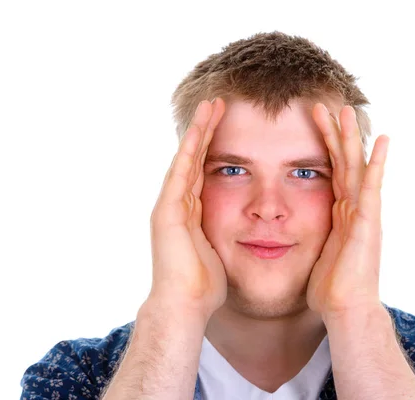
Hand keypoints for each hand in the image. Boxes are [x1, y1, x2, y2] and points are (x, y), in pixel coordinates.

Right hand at [145, 98, 226, 323]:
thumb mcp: (219, 251)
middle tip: (217, 103)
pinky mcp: (168, 212)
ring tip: (210, 105)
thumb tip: (246, 229)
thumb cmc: (203, 286)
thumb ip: (225, 233)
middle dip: (205, 131)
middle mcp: (177, 204)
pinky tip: (201, 128)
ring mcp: (170, 206)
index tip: (226, 124)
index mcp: (190, 212)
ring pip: (187, 159)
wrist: (183, 306)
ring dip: (198, 131)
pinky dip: (191, 149)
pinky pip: (182, 173)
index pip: (203, 171)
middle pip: (193, 159)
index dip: (213, 146)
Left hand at [306, 104, 388, 318]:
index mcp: (339, 216)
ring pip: (355, 168)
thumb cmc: (330, 289)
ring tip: (348, 110)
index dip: (323, 148)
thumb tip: (290, 234)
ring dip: (351, 139)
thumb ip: (310, 237)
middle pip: (342, 163)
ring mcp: (363, 214)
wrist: (346, 310)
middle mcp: (353, 210)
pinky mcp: (367, 223)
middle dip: (334, 134)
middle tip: (327, 106)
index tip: (314, 125)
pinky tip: (381, 141)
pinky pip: (371, 187)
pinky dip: (377, 163)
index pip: (330, 173)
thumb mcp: (315, 255)